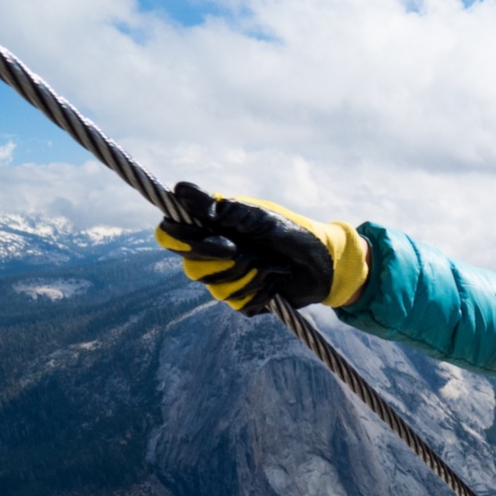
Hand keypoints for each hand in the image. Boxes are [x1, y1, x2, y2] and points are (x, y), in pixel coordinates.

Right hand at [153, 182, 369, 315]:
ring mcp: (227, 280)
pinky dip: (263, 291)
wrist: (324, 264)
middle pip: (192, 268)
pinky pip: (240, 304)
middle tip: (251, 249)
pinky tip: (277, 280)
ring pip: (217, 289)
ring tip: (272, 262)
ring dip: (252, 274)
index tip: (219, 240)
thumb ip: (220, 207)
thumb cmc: (292, 231)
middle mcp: (212, 254)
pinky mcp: (244, 302)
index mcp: (210, 228)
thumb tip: (179, 191)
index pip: (171, 236)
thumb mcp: (258, 216)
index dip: (182, 241)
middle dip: (229, 260)